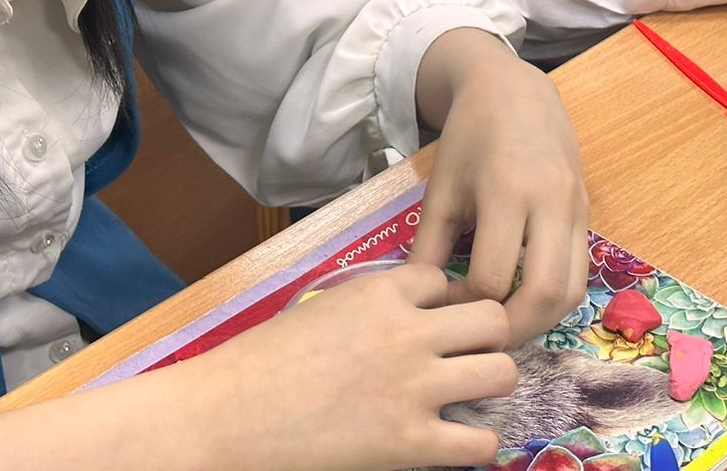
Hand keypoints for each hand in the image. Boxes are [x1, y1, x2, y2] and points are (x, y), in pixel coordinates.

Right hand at [201, 263, 516, 470]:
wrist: (224, 415)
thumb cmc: (259, 362)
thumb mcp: (321, 308)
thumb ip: (370, 307)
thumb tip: (402, 317)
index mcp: (381, 293)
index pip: (444, 280)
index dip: (439, 303)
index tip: (427, 324)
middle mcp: (408, 333)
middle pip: (492, 319)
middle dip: (485, 336)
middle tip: (465, 357)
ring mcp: (414, 388)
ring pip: (502, 373)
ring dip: (488, 385)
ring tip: (468, 398)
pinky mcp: (409, 444)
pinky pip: (481, 443)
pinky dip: (476, 445)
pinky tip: (456, 443)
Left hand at [410, 28, 590, 343]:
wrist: (514, 90)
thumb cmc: (470, 136)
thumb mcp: (441, 188)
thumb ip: (430, 247)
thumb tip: (420, 304)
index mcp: (507, 191)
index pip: (492, 276)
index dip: (464, 303)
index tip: (444, 303)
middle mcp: (551, 202)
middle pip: (544, 293)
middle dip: (512, 329)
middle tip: (482, 336)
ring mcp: (576, 208)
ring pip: (572, 290)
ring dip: (541, 320)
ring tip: (505, 324)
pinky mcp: (587, 212)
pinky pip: (581, 272)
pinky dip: (556, 298)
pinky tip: (526, 299)